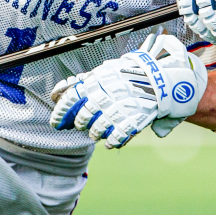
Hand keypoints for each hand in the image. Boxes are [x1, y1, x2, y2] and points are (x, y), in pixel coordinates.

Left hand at [49, 33, 206, 147]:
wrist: (161, 77)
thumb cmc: (127, 74)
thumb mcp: (103, 72)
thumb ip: (79, 83)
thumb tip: (55, 94)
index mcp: (98, 79)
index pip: (71, 97)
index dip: (60, 113)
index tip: (55, 123)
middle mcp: (107, 93)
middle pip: (84, 117)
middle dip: (81, 124)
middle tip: (82, 125)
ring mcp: (122, 107)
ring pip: (98, 130)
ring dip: (95, 134)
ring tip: (98, 133)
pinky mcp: (136, 119)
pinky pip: (117, 137)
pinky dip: (112, 142)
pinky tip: (111, 142)